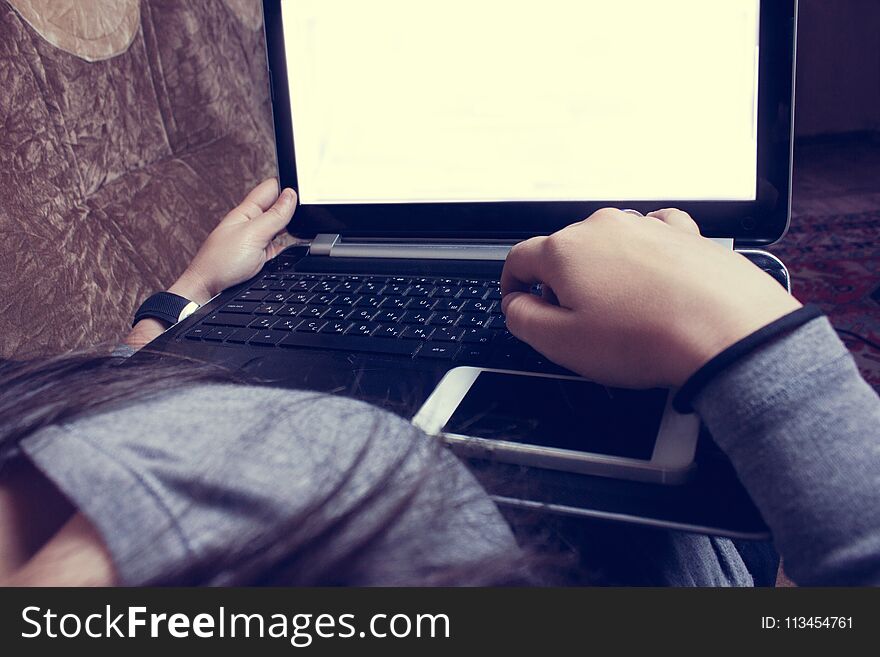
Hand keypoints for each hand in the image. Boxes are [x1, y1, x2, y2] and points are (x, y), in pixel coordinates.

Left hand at [125, 180, 297, 349]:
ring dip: (293, 227)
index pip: (271, 188)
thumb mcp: (253, 234)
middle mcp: (254, 223)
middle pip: (279, 207)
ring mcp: (259, 240)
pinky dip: (290, 247)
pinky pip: (281, 246)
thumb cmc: (220, 263)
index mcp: (247, 211)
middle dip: (294, 208)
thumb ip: (274, 216)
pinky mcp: (263, 257)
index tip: (305, 191)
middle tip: (307, 212)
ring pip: (283, 227)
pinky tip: (295, 247)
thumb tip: (291, 195)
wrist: (209, 291)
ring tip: (302, 229)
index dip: (288, 185)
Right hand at [500, 209, 800, 387]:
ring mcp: (645, 226)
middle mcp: (603, 227)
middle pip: (564, 251)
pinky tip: (652, 282)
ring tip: (622, 313)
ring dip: (603, 273)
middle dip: (560, 284)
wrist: (727, 332)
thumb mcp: (561, 344)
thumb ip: (522, 319)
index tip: (519, 302)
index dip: (512, 285)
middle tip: (575, 324)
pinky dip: (643, 258)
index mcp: (565, 251)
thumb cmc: (647, 339)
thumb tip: (515, 304)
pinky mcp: (683, 234)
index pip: (519, 258)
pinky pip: (650, 238)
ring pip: (607, 245)